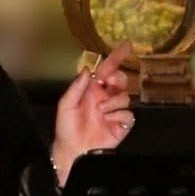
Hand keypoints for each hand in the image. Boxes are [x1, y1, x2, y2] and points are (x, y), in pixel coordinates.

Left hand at [51, 41, 135, 186]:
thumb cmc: (67, 127)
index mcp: (92, 90)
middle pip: (121, 80)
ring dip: (112, 102)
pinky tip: (107, 121)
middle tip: (108, 83)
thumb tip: (87, 69)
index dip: (116, 57)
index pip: (106, 70)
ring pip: (125, 97)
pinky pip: (128, 115)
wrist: (73, 150)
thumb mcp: (66, 104)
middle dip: (117, 79)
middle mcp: (105, 98)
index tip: (126, 45)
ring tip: (100, 112)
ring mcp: (114, 111)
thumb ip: (77, 86)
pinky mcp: (121, 125)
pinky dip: (117, 116)